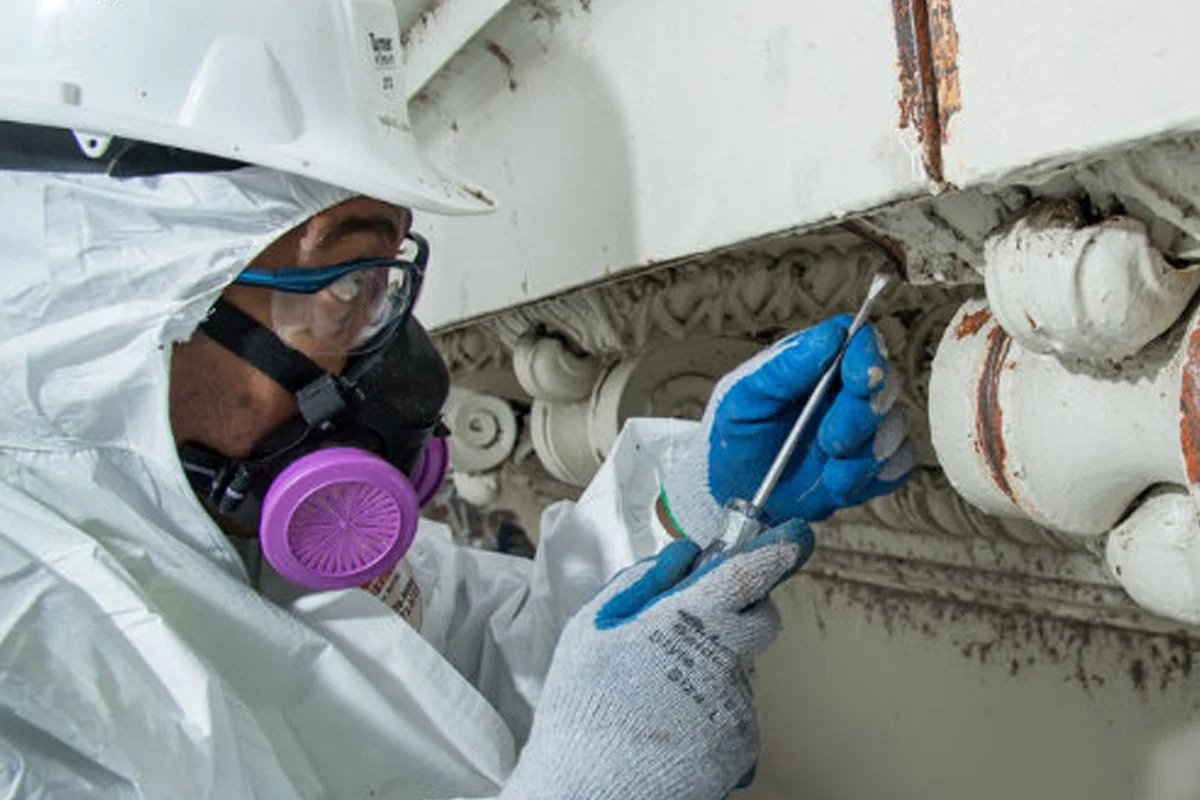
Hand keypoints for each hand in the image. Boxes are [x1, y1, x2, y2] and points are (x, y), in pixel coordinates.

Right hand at [499, 520, 813, 799]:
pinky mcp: (744, 744)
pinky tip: (674, 721)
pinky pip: (737, 710)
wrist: (591, 792)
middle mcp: (723, 660)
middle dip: (741, 612)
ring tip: (663, 693)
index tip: (794, 538)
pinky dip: (713, 708)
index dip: (775, 550)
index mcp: (686, 620)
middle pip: (762, 619)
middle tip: (698, 625)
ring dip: (716, 666)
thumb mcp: (593, 626)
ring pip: (742, 667)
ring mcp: (738, 705)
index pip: (748, 572)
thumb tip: (684, 556)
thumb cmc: (584, 707)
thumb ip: (644, 582)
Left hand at [661, 315, 914, 546]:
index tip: (860, 379)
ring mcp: (865, 428)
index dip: (868, 356)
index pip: (860, 340)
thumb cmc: (735, 439)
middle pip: (887, 383)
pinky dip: (872, 479)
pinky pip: (900, 466)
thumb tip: (830, 337)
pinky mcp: (875, 466)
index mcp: (817, 363)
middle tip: (829, 441)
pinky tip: (838, 483)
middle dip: (861, 416)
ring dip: (863, 456)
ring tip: (826, 470)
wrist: (734, 497)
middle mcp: (846, 390)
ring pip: (896, 428)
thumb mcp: (741, 398)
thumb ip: (783, 366)